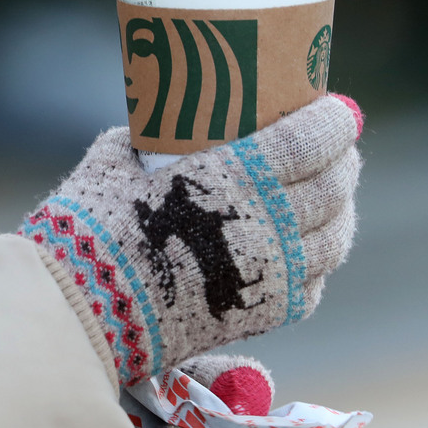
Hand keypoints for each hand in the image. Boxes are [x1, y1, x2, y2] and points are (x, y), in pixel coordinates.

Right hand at [19, 94, 362, 385]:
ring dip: (342, 212)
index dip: (335, 124)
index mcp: (236, 177)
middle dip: (344, 162)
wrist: (83, 309)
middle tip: (339, 150)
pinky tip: (309, 250)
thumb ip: (144, 142)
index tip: (340, 112)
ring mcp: (271, 275)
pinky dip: (318, 264)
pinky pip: (313, 286)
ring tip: (335, 198)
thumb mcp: (115, 162)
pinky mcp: (264, 315)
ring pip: (334, 239)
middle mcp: (267, 224)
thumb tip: (152, 131)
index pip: (310, 142)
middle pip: (332, 188)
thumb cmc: (93, 226)